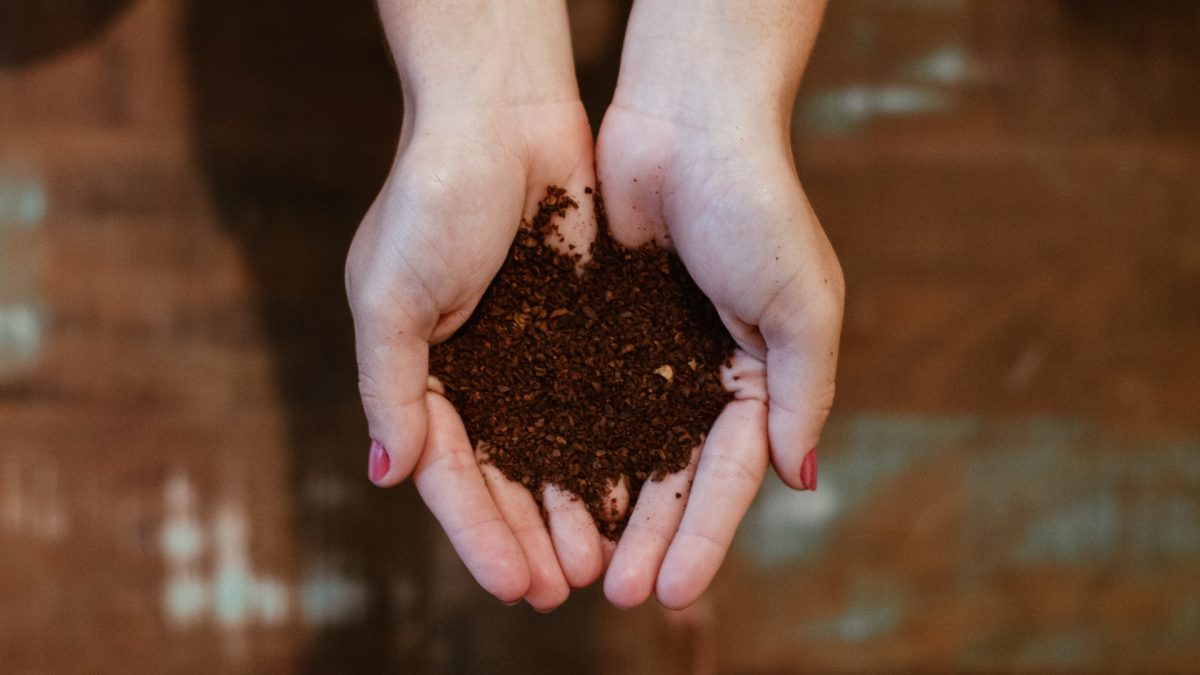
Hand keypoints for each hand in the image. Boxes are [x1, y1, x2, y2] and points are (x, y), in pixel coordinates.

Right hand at [347, 0, 609, 611]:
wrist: (503, 114)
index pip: (448, 472)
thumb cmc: (432, 196)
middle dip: (530, 534)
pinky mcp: (578, 329)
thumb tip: (389, 475)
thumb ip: (390, 386)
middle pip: (503, 475)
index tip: (514, 585)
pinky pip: (595, 402)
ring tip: (602, 560)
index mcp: (419, 371)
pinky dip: (607, 447)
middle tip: (565, 589)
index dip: (479, 533)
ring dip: (572, 506)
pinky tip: (631, 490)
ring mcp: (528, 354)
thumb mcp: (389, 294)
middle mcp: (475, 372)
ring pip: (553, 450)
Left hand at [593, 0, 841, 608]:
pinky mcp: (598, 325)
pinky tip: (544, 488)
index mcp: (759, 376)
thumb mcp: (801, 306)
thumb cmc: (757, 205)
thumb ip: (801, 394)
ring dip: (603, 507)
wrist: (687, 120)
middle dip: (647, 536)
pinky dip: (566, 443)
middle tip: (618, 594)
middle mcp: (701, 373)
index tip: (675, 590)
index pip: (731, 476)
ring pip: (621, 447)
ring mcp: (646, 352)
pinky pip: (580, 397)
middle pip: (671, 475)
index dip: (704, 535)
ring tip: (576, 562)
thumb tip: (803, 479)